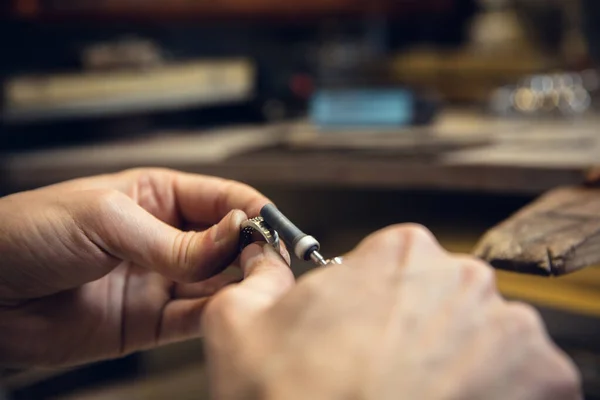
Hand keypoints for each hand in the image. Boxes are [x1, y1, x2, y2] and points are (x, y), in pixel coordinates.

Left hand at [0, 168, 285, 367]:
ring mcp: (159, 280)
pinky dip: (217, 316)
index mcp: (157, 196)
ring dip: (240, 284)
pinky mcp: (149, 321)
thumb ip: (174, 240)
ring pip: (217, 282)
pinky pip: (194, 319)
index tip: (274, 228)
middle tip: (273, 262)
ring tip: (259, 287)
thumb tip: (235, 236)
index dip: (253, 211)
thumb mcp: (107, 221)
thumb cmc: (27, 233)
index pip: (222, 198)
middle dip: (254, 249)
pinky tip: (231, 310)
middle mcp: (165, 238)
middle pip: (228, 242)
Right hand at [203, 224, 581, 399]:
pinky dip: (493, 394)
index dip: (376, 297)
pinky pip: (523, 379)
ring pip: (485, 336)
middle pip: (445, 295)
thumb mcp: (238, 326)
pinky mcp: (548, 383)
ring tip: (415, 395)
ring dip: (460, 361)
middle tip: (384, 369)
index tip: (364, 330)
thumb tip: (261, 262)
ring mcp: (515, 332)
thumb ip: (255, 278)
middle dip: (419, 325)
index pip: (398, 261)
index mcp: (401, 252)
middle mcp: (466, 279)